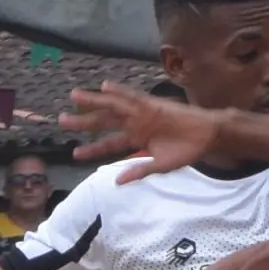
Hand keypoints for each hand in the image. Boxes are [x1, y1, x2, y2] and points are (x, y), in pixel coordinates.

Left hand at [62, 81, 225, 182]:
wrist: (206, 137)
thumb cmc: (185, 151)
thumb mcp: (159, 166)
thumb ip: (138, 171)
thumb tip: (118, 182)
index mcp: (135, 140)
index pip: (108, 144)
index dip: (92, 149)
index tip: (75, 153)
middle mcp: (134, 124)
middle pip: (104, 122)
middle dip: (83, 121)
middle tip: (62, 120)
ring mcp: (142, 113)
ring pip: (113, 106)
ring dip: (94, 101)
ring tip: (74, 97)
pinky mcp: (152, 105)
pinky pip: (133, 96)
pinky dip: (119, 91)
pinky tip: (104, 87)